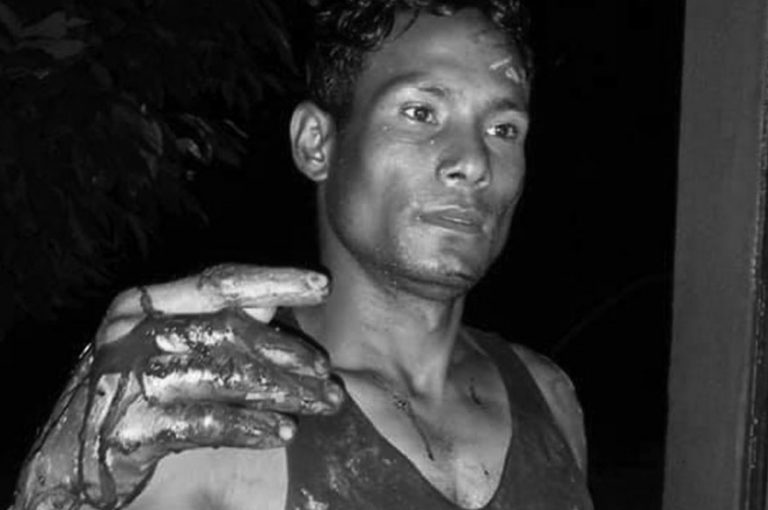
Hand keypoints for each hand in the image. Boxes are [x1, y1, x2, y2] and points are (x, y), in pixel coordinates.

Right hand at [13, 264, 342, 509]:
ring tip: (318, 405)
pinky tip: (281, 432)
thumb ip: (214, 323)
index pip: (218, 282)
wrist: (62, 461)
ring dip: (283, 392)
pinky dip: (251, 427)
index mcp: (141, 305)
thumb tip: (272, 302)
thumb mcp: (162, 349)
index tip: (321, 284)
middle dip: (289, 353)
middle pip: (231, 331)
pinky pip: (207, 423)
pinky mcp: (129, 428)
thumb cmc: (126, 395)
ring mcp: (127, 380)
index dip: (274, 279)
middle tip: (328, 376)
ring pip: (227, 375)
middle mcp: (131, 333)